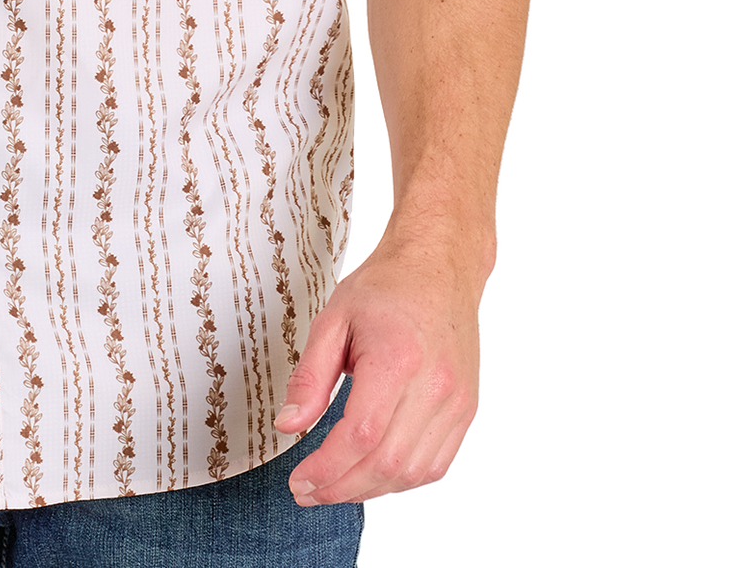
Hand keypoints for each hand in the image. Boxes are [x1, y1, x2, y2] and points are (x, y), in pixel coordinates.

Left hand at [273, 234, 484, 507]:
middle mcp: (435, 386)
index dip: (326, 470)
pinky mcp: (466, 410)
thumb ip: (310, 376)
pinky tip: (371, 473)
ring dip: (369, 490)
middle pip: (386, 464)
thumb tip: (288, 426)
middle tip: (306, 491)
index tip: (297, 480)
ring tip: (334, 485)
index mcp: (397, 359)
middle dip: (341, 488)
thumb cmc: (385, 287)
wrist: (440, 265)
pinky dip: (400, 479)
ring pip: (412, 473)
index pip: (360, 437)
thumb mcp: (333, 318)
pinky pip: (435, 465)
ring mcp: (457, 402)